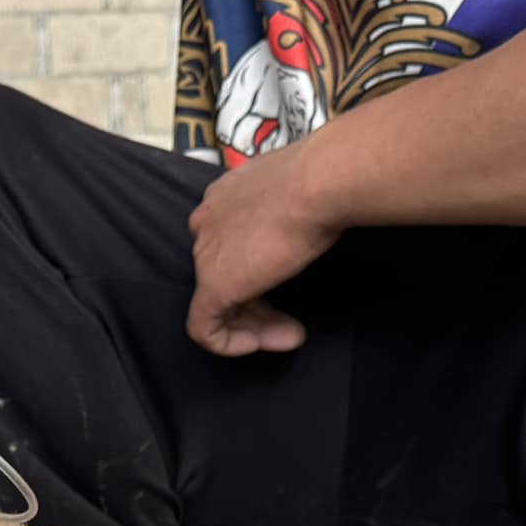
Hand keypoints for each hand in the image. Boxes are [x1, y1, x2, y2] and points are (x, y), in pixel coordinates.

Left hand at [186, 140, 341, 356]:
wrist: (317, 184)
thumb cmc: (320, 181)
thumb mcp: (299, 192)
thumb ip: (289, 211)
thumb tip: (303, 229)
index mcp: (224, 198)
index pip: (230, 243)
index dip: (258, 272)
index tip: (290, 285)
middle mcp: (208, 223)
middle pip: (225, 274)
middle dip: (258, 306)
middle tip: (292, 323)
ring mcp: (206, 253)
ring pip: (218, 302)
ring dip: (255, 326)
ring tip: (291, 335)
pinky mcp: (213, 285)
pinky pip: (206, 328)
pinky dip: (231, 343)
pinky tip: (260, 344)